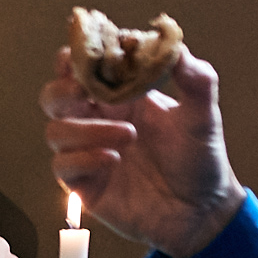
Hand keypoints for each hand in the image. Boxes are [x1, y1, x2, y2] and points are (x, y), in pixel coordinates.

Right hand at [40, 46, 243, 257]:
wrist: (203, 212)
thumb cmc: (200, 159)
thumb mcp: (203, 115)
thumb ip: (196, 78)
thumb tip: (174, 45)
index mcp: (119, 97)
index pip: (83, 67)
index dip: (78, 56)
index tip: (88, 52)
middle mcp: (97, 121)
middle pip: (54, 96)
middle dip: (62, 89)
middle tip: (84, 90)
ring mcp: (87, 153)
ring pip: (55, 131)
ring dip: (86, 129)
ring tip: (128, 135)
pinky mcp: (85, 185)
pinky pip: (63, 166)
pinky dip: (84, 158)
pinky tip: (114, 159)